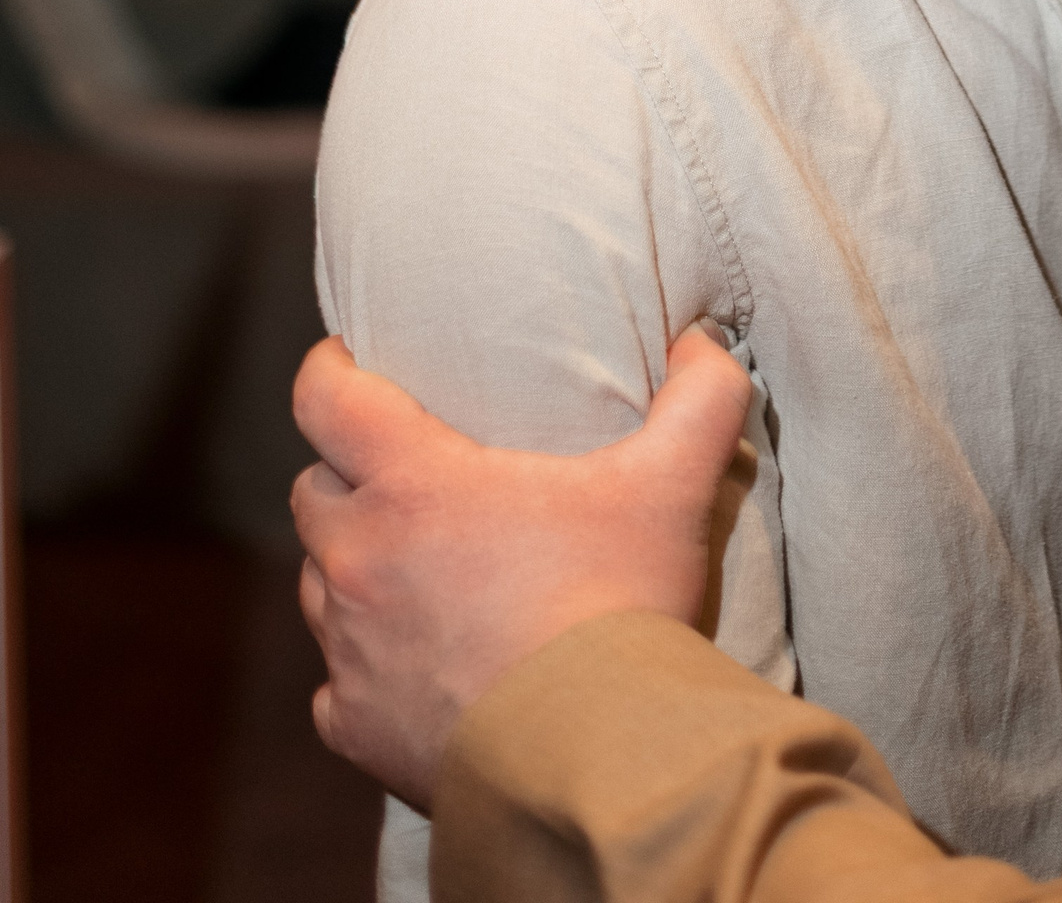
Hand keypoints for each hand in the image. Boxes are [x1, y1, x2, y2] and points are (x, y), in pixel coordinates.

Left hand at [291, 326, 752, 812]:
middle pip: (312, 492)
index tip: (348, 361)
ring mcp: (350, 653)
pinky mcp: (356, 729)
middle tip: (405, 474)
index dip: (329, 369)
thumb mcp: (672, 485)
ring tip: (421, 572)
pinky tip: (427, 667)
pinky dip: (369, 669)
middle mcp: (359, 563)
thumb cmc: (620, 607)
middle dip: (347, 475)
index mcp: (413, 486)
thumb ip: (699, 397)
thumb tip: (702, 344)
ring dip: (355, 568)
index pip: (323, 399)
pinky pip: (338, 685)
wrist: (597, 763)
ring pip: (319, 585)